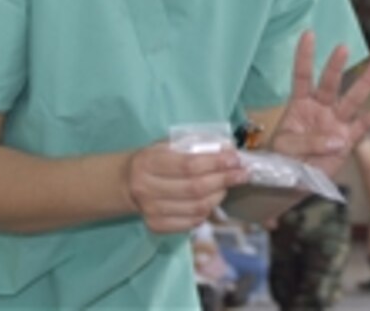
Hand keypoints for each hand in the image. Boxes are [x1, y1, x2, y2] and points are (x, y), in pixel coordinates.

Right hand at [125, 142, 247, 233]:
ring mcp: (150, 210)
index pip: (189, 165)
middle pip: (195, 188)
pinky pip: (190, 222)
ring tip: (228, 185)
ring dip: (219, 195)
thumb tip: (227, 148)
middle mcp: (147, 188)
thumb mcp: (167, 144)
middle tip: (243, 173)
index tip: (235, 159)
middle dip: (224, 180)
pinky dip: (206, 211)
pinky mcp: (156, 225)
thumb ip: (194, 144)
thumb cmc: (154, 159)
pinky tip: (211, 200)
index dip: (216, 163)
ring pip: (196, 207)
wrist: (126, 183)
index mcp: (149, 162)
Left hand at [269, 31, 369, 176]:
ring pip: (352, 99)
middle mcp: (320, 109)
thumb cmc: (283, 161)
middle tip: (343, 47)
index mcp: (300, 105)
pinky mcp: (347, 141)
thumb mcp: (284, 148)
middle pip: (330, 83)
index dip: (304, 56)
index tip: (309, 34)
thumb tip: (336, 139)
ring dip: (365, 82)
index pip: (302, 76)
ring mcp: (335, 123)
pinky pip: (364, 126)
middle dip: (336, 65)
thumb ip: (306, 141)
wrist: (291, 185)